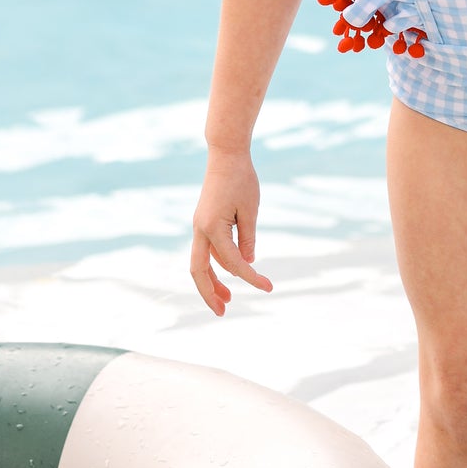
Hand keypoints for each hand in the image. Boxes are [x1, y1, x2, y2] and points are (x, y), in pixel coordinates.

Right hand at [190, 146, 273, 315]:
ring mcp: (199, 226)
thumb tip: (247, 263)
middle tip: (224, 312)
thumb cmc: (241, 179)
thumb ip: (248, 239)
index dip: (251, 278)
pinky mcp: (203, 222)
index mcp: (212, 228)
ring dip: (212, 282)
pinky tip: (230, 272)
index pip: (233, 263)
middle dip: (209, 294)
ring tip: (227, 299)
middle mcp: (201, 230)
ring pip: (200, 262)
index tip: (268, 287)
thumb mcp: (250, 210)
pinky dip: (216, 265)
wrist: (226, 154)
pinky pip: (207, 250)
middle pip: (198, 271)